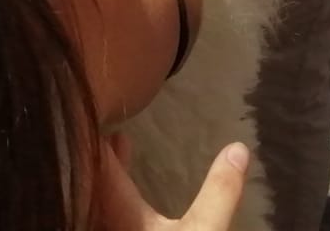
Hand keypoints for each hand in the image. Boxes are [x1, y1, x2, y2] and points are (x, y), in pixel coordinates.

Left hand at [94, 136, 249, 229]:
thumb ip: (220, 194)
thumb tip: (238, 148)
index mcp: (119, 210)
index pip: (97, 161)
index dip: (95, 132)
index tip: (102, 109)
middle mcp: (101, 223)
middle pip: (90, 181)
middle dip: (104, 156)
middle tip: (117, 132)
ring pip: (94, 205)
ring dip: (106, 182)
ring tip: (121, 156)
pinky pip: (98, 222)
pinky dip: (110, 207)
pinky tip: (125, 208)